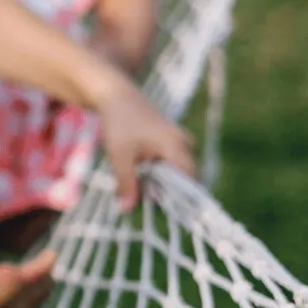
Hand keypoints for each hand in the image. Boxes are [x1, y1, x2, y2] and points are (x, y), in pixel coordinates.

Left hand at [94, 74, 194, 209]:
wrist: (116, 95)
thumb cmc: (119, 123)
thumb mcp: (119, 155)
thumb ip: (126, 182)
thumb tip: (128, 209)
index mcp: (177, 147)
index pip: (192, 181)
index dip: (183, 200)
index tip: (167, 212)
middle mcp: (185, 143)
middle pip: (186, 179)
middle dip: (169, 193)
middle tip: (148, 201)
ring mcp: (181, 141)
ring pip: (178, 171)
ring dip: (163, 183)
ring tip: (143, 186)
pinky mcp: (173, 140)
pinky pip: (173, 163)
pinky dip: (160, 172)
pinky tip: (143, 173)